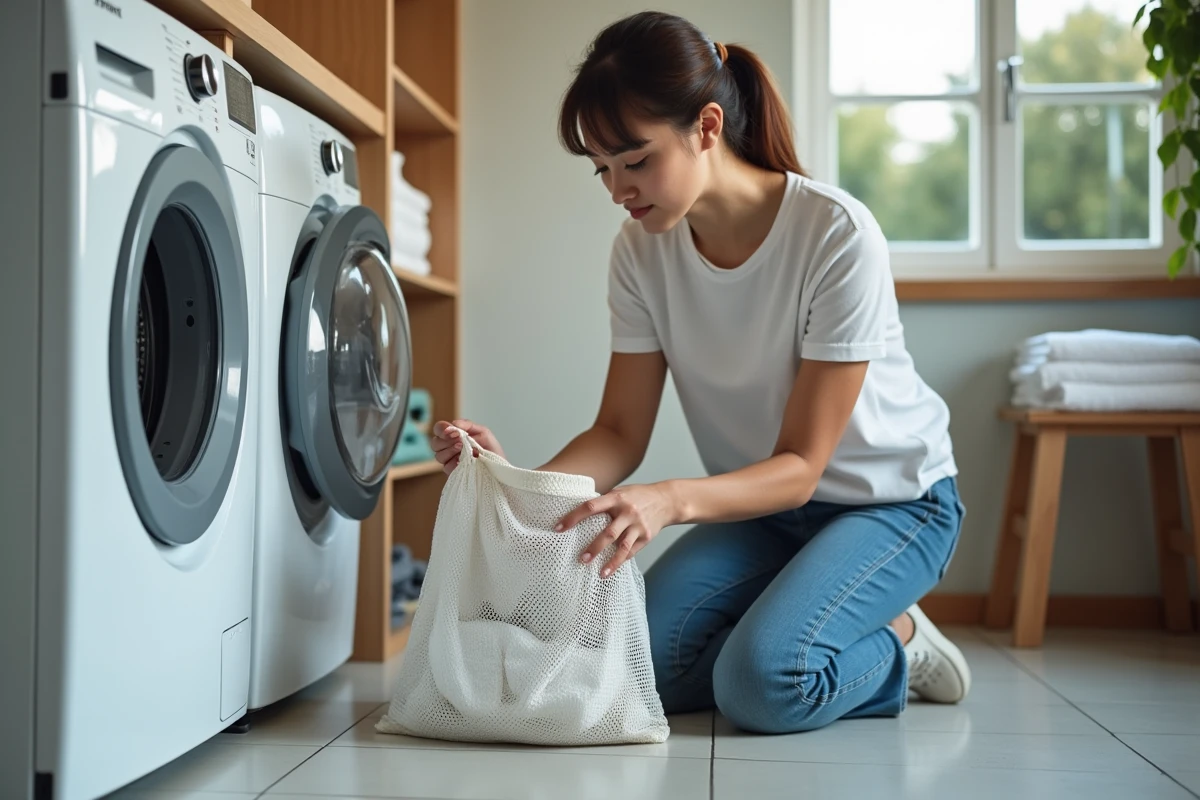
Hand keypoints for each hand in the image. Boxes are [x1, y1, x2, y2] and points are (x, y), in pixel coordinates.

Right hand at [431, 419, 504, 474]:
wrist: (499, 466)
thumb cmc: (491, 448)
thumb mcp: (482, 432)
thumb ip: (467, 425)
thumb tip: (453, 423)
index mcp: (454, 435)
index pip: (439, 429)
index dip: (441, 429)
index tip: (451, 432)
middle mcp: (449, 447)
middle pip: (435, 443)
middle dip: (446, 441)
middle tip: (460, 441)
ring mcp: (450, 460)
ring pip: (439, 455)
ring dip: (451, 451)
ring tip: (464, 449)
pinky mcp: (453, 472)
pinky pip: (446, 467)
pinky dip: (454, 462)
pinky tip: (464, 461)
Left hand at [555, 483, 678, 577]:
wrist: (667, 500)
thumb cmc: (637, 496)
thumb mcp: (620, 492)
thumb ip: (604, 502)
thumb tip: (577, 513)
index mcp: (617, 498)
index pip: (591, 507)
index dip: (573, 517)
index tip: (558, 528)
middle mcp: (628, 512)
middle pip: (608, 533)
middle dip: (593, 547)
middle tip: (580, 558)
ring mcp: (638, 526)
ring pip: (622, 547)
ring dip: (610, 562)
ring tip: (599, 572)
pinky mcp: (646, 537)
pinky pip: (631, 552)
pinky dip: (620, 561)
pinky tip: (611, 569)